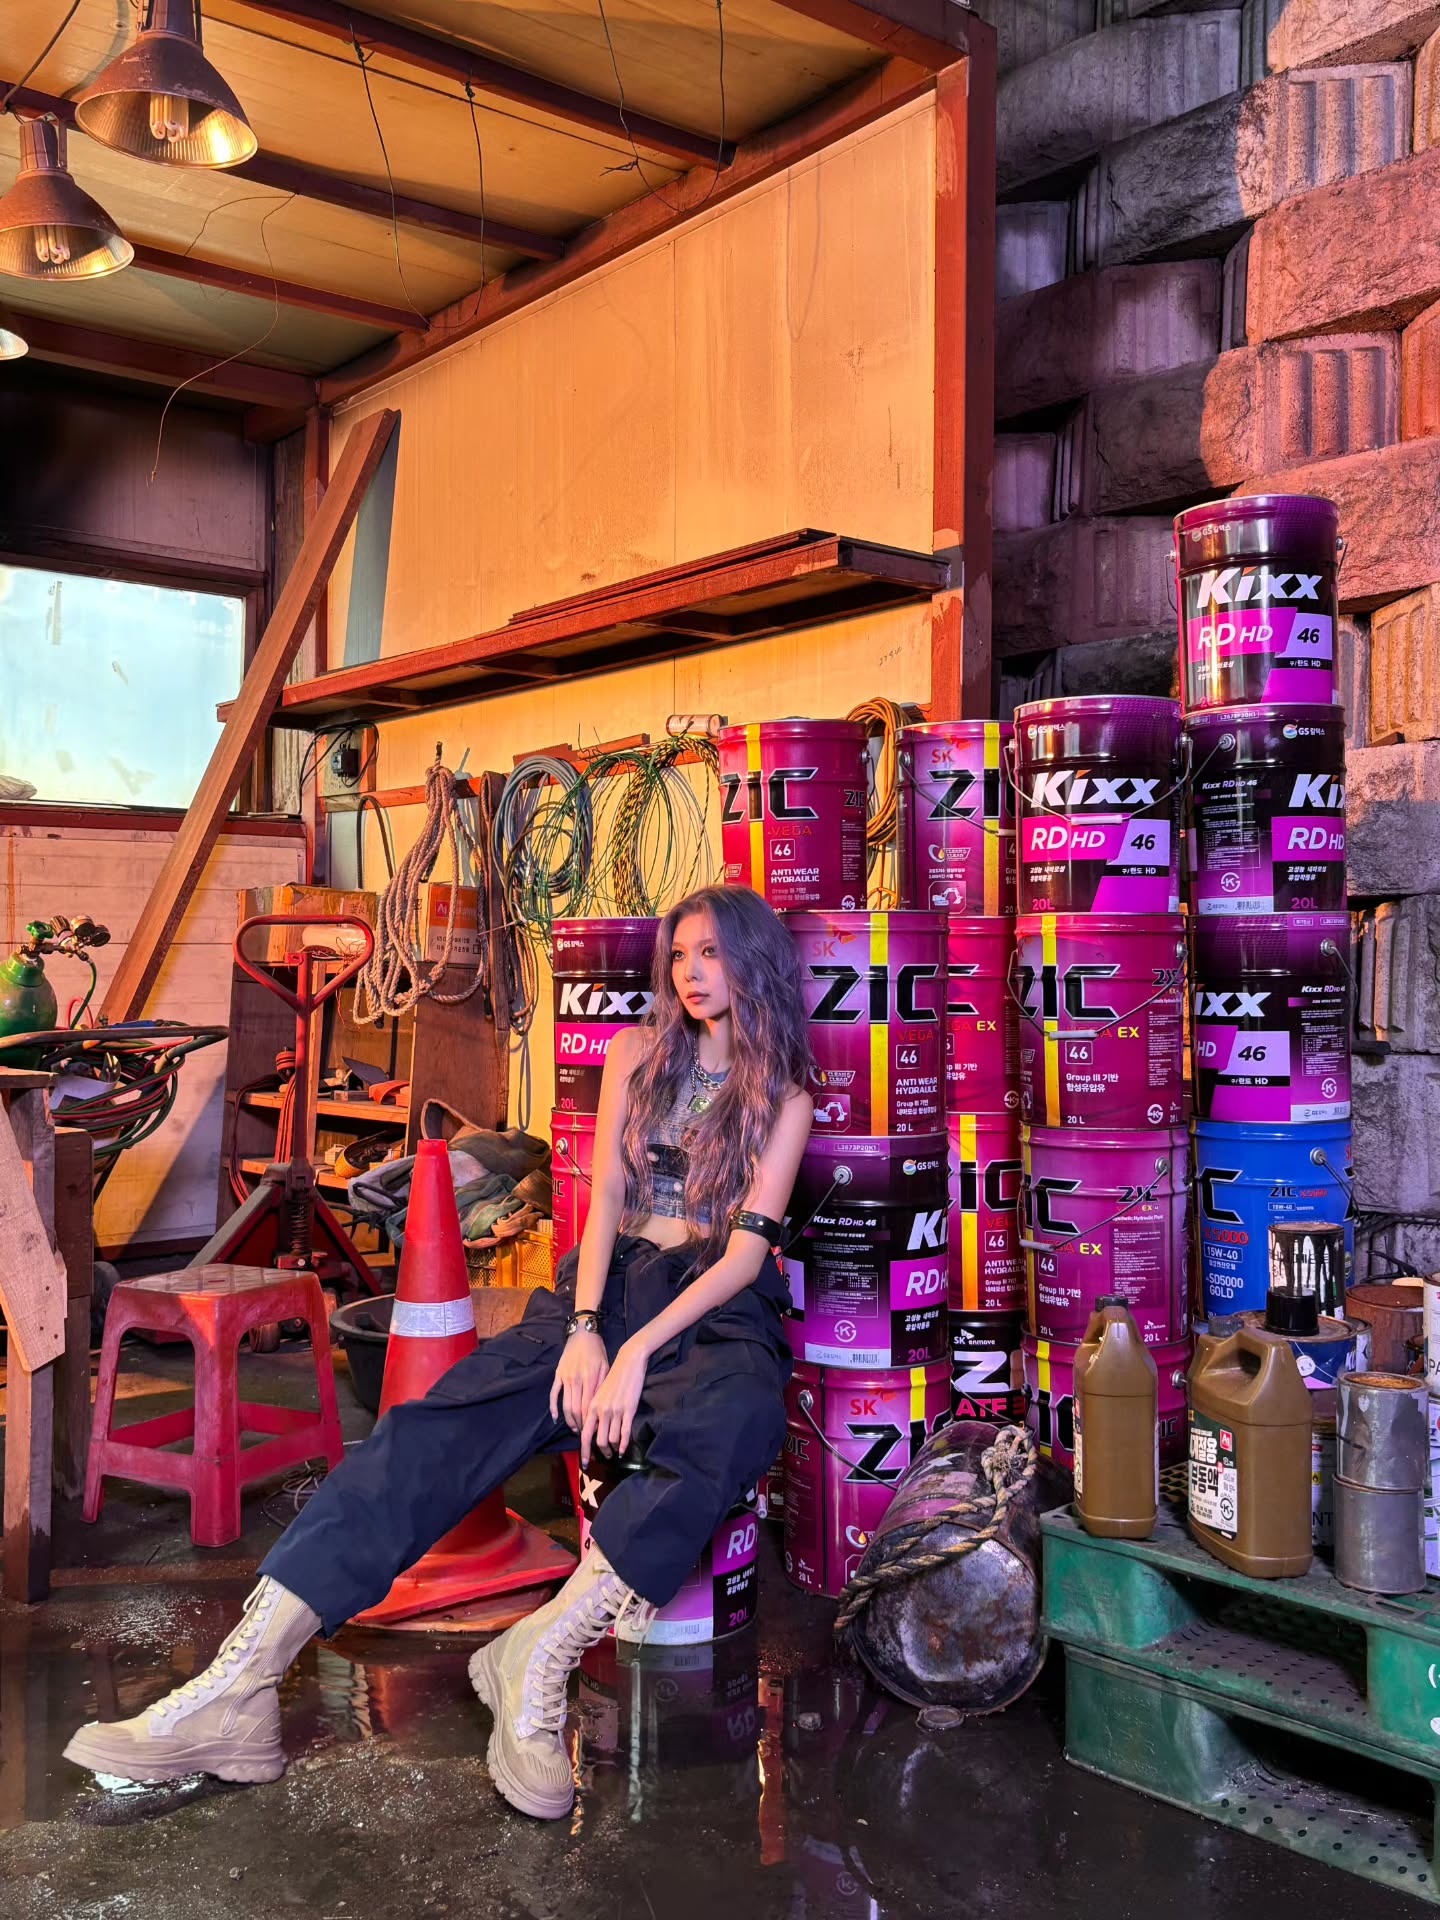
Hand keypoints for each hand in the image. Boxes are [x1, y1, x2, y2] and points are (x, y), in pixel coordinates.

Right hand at [549, 1329, 607, 1431]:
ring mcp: (566, 1377)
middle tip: (584, 1434)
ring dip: (569, 1420)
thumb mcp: (606, 1366)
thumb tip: (602, 1405)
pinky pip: (554, 1394)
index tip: (593, 1431)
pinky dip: (553, 1408)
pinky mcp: (558, 1374)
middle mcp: (577, 1380)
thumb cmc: (597, 1351)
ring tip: (575, 1428)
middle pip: (577, 1409)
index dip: (590, 1422)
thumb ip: (603, 1385)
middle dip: (580, 1424)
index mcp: (591, 1378)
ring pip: (566, 1405)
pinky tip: (556, 1418)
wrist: (583, 1333)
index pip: (589, 1407)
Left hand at [580, 1338, 647, 1463]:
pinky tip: (623, 1449)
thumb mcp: (599, 1393)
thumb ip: (594, 1410)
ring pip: (612, 1439)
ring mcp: (616, 1411)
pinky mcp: (629, 1410)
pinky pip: (625, 1433)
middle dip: (602, 1453)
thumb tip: (591, 1430)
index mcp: (592, 1406)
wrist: (628, 1362)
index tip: (585, 1463)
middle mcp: (602, 1410)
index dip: (585, 1451)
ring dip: (613, 1449)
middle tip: (605, 1457)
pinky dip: (623, 1444)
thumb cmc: (613, 1377)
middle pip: (598, 1441)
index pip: (584, 1434)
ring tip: (615, 1452)